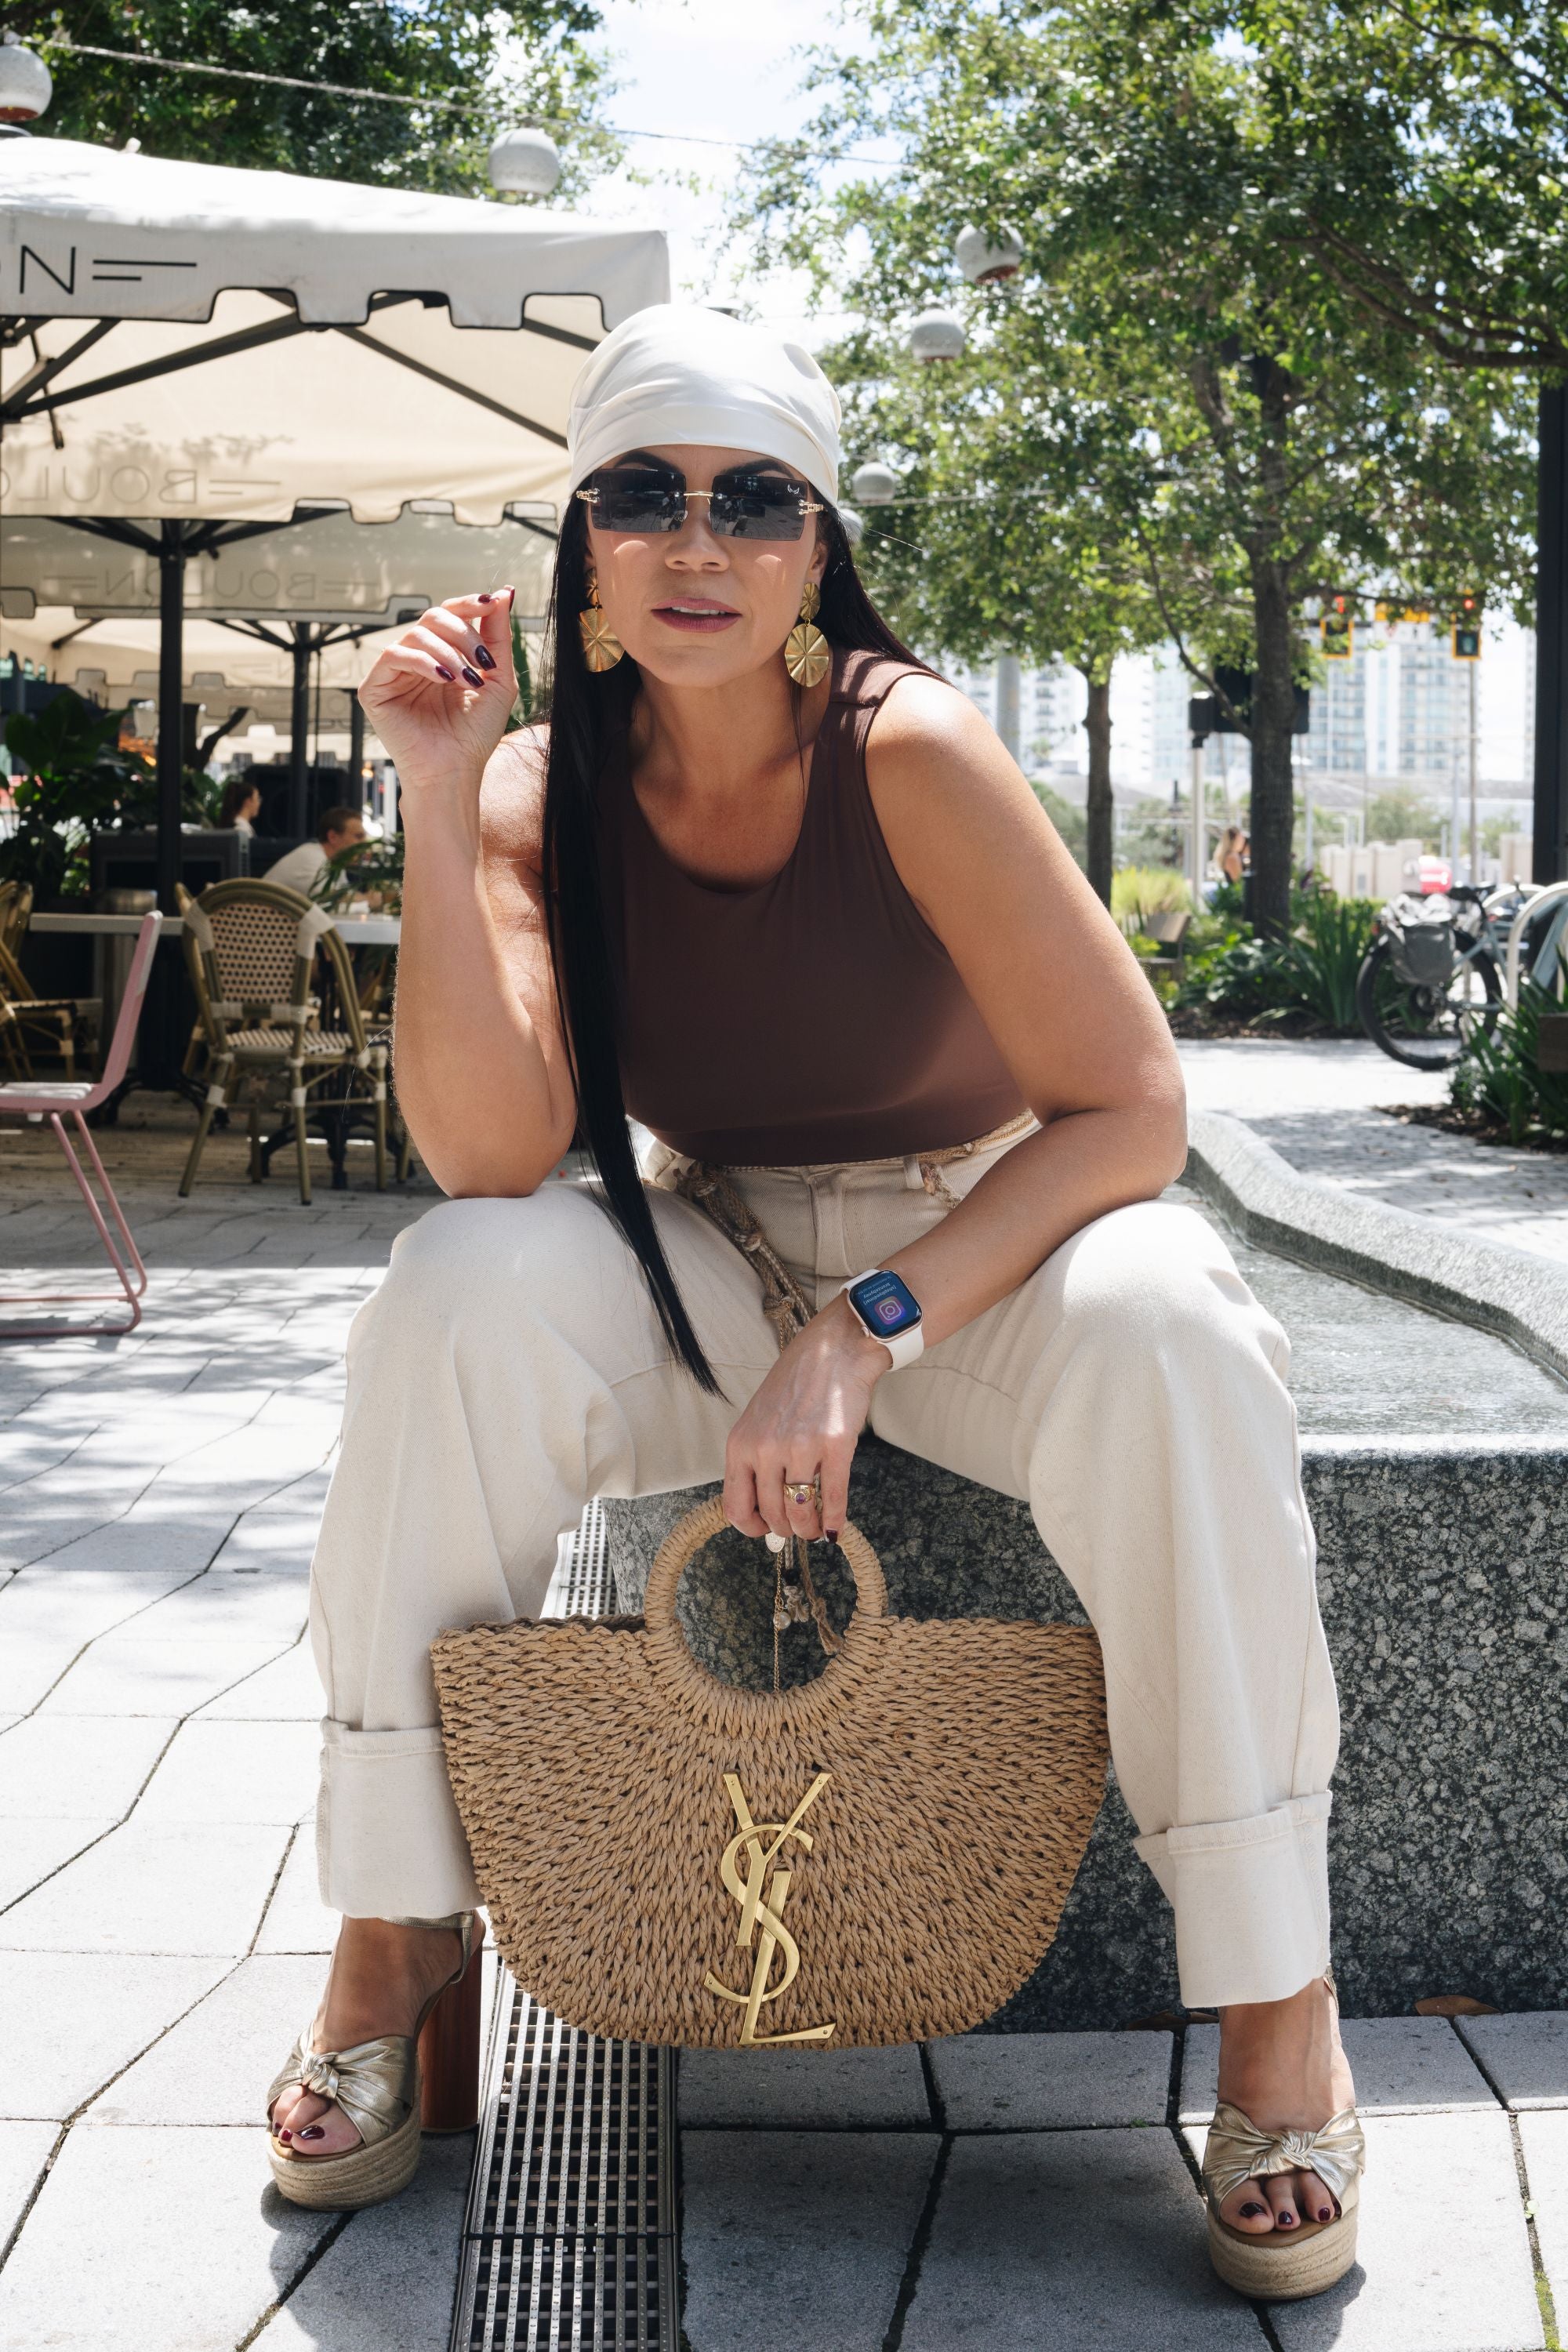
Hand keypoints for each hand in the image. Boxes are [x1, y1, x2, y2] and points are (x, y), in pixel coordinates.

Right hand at [357, 593, 516, 799]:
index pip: (450, 615)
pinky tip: (443, 678)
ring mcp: (394, 673)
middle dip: (463, 633)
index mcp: (442, 655)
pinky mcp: (374, 688)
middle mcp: (416, 660)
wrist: (455, 772)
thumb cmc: (475, 735)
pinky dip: (422, 661)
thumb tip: (504, 593)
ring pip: (416, 635)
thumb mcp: (498, 680)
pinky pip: (393, 655)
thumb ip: (499, 637)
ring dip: (448, 652)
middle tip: (482, 661)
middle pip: (433, 618)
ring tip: (466, 679)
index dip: (469, 604)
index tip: (492, 602)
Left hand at [723, 1297, 889, 1543]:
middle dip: (786, 1530)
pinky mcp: (834, 1446)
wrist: (834, 1351)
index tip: (765, 1530)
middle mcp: (764, 1449)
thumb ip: (756, 1460)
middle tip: (798, 1529)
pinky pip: (831, 1499)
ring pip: (799, 1512)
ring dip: (809, 1529)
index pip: (734, 1507)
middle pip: (770, 1514)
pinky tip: (835, 1527)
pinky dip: (833, 1520)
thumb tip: (765, 1508)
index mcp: (740, 1444)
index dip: (751, 1528)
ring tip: (815, 1529)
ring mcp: (799, 1448)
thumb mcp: (759, 1420)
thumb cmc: (797, 1384)